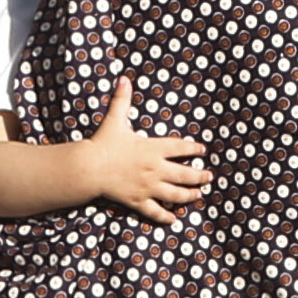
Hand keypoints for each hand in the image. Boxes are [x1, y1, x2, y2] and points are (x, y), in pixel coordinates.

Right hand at [85, 76, 210, 222]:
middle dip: (199, 175)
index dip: (193, 148)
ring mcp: (148, 186)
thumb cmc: (102, 143)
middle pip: (185, 174)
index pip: (180, 147)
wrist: (88, 167)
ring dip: (189, 195)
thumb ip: (122, 100)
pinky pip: (155, 211)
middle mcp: (155, 169)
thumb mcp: (114, 120)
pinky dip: (165, 216)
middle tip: (208, 177)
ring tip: (198, 195)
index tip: (201, 150)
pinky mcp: (137, 200)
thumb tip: (124, 79)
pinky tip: (174, 219)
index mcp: (153, 148)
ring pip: (175, 194)